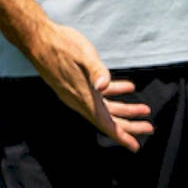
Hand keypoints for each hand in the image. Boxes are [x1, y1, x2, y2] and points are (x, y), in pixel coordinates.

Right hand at [24, 21, 154, 150]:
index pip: (105, 123)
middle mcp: (80, 99)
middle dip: (129, 126)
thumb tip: (103, 86)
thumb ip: (97, 71)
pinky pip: (99, 96)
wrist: (39, 40)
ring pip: (105, 108)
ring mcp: (78, 93)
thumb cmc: (63, 46)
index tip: (135, 146)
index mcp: (84, 97)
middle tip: (149, 128)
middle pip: (108, 119)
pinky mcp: (77, 85)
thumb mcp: (84, 55)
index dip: (121, 136)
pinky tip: (128, 88)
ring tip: (144, 110)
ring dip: (125, 110)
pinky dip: (115, 93)